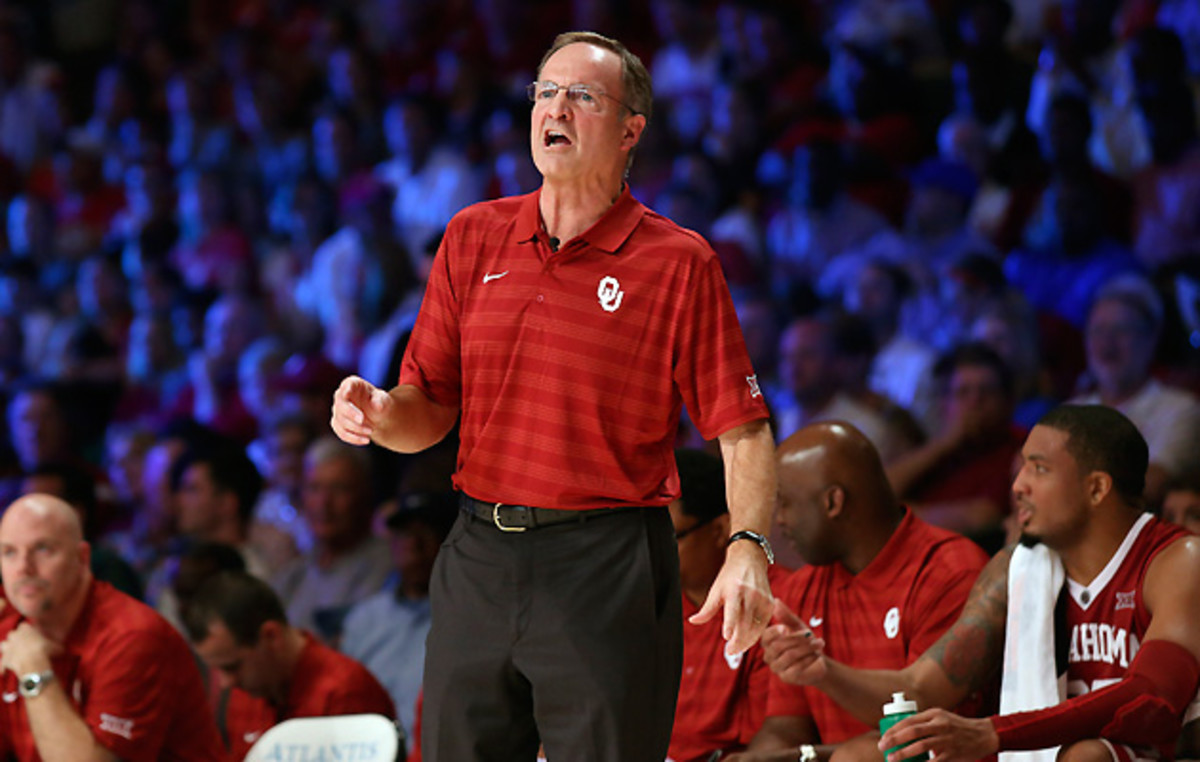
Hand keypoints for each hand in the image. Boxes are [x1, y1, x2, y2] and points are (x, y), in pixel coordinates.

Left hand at [0, 623, 58, 675]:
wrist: (33, 663)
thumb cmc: (45, 650)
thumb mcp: (55, 646)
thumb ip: (54, 645)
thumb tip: (60, 648)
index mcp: (26, 629)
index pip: (24, 625)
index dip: (28, 630)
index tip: (33, 635)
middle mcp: (14, 636)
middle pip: (12, 634)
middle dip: (16, 638)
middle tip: (24, 644)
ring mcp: (7, 648)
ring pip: (3, 645)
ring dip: (7, 648)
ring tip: (14, 653)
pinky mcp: (4, 659)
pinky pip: (1, 663)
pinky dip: (3, 667)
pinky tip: (4, 672)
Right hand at [330, 375, 391, 444]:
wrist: (377, 415)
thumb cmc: (379, 402)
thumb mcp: (384, 399)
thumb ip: (381, 401)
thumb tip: (376, 406)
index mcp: (353, 384)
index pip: (347, 385)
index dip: (345, 389)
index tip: (347, 394)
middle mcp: (342, 396)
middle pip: (340, 405)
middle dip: (351, 414)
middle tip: (363, 421)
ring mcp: (338, 410)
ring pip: (340, 421)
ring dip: (355, 429)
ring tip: (370, 432)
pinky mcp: (338, 423)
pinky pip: (341, 432)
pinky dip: (353, 438)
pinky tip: (365, 440)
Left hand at [690, 540, 772, 655]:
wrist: (750, 560)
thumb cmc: (729, 576)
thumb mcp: (716, 590)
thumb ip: (707, 609)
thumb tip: (692, 621)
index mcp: (736, 589)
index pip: (733, 610)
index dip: (730, 624)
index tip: (726, 637)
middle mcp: (751, 594)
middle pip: (746, 623)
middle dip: (738, 640)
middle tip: (729, 651)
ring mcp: (763, 599)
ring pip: (756, 627)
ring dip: (747, 640)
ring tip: (736, 648)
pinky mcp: (770, 604)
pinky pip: (763, 624)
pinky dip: (755, 634)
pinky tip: (747, 640)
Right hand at [761, 598, 826, 684]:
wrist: (818, 661)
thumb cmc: (805, 641)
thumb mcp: (797, 626)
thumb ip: (786, 616)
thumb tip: (775, 601)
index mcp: (768, 642)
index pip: (765, 637)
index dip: (774, 632)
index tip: (785, 628)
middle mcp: (769, 656)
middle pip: (778, 646)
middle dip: (797, 639)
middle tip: (811, 634)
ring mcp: (777, 668)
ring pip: (789, 655)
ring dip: (807, 648)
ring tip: (820, 643)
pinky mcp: (787, 678)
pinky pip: (796, 667)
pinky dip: (809, 659)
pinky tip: (816, 655)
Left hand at [878, 708, 997, 761]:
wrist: (983, 735)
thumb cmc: (958, 726)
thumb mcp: (941, 717)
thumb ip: (924, 721)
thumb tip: (902, 729)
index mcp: (934, 714)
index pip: (909, 720)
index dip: (894, 729)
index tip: (884, 736)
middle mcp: (940, 725)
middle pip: (912, 732)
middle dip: (894, 739)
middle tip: (882, 747)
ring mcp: (946, 740)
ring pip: (921, 746)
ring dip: (904, 753)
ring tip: (892, 759)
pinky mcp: (953, 754)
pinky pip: (934, 761)